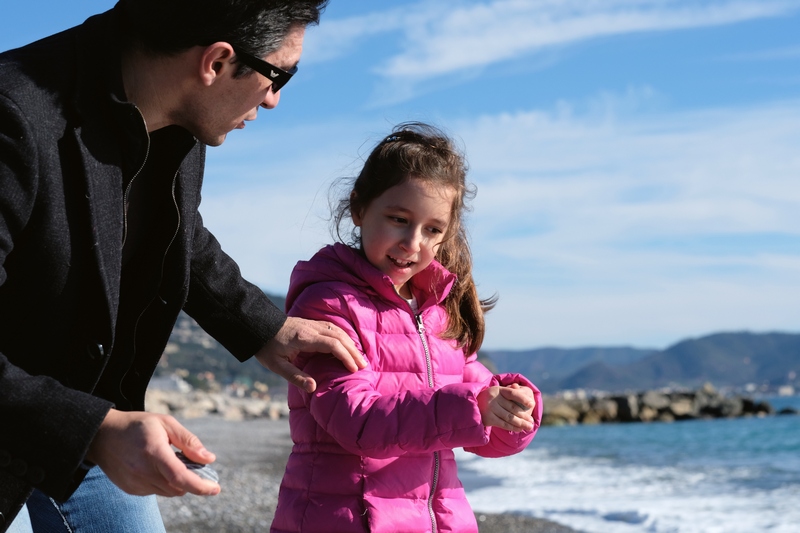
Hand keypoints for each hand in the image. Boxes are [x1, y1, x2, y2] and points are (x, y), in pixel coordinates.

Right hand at [86, 409, 219, 496]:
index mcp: (154, 452)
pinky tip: (156, 467)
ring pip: (168, 492)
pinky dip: (164, 483)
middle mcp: (143, 471)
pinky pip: (156, 491)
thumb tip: (209, 459)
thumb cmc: (137, 426)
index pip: (180, 476)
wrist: (103, 435)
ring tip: (170, 461)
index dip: (200, 486)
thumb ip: (188, 441)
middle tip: (194, 465)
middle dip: (191, 481)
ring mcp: (135, 483)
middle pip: (177, 487)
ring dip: (177, 482)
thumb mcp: (166, 423)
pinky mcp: (131, 489)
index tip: (215, 489)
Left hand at [255, 316, 365, 392]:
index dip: (346, 357)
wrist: (259, 325)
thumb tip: (313, 388)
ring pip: (338, 331)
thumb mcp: (277, 366)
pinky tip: (347, 345)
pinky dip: (344, 337)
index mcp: (304, 338)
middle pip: (340, 337)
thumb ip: (295, 377)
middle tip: (363, 366)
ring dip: (351, 344)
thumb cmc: (266, 347)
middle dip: (353, 352)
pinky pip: (333, 328)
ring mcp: (312, 324)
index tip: (353, 369)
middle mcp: (312, 328)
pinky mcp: (312, 323)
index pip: (332, 345)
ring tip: (359, 358)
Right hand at [477, 385, 534, 431]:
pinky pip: (503, 424)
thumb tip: (518, 387)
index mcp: (497, 390)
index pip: (512, 393)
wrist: (469, 407)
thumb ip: (508, 391)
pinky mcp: (488, 418)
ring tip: (529, 427)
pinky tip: (519, 429)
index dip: (523, 398)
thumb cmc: (488, 400)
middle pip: (512, 407)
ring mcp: (490, 408)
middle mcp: (493, 398)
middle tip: (532, 422)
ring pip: (509, 417)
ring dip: (521, 423)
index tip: (532, 404)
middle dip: (524, 415)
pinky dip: (512, 427)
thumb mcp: (496, 393)